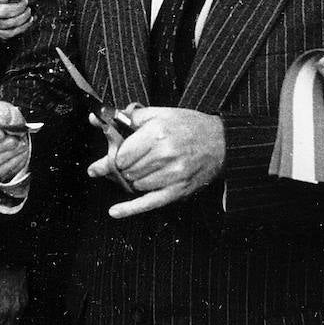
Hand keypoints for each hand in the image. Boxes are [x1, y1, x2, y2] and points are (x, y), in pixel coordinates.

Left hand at [89, 107, 224, 218]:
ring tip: (144, 170)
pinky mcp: (177, 191)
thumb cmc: (190, 126)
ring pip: (135, 185)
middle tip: (129, 162)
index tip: (118, 153)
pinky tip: (115, 211)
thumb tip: (101, 118)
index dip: (117, 154)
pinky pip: (148, 203)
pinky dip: (129, 209)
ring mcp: (171, 175)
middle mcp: (164, 154)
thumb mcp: (162, 112)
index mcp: (157, 132)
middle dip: (124, 168)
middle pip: (127, 170)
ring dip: (134, 179)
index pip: (122, 154)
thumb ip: (132, 116)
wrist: (222, 143)